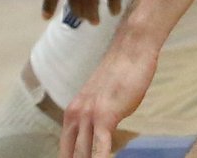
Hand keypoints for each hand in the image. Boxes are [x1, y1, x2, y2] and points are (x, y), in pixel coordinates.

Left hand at [59, 41, 157, 157]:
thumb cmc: (121, 77)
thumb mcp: (105, 104)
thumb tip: (101, 142)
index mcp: (72, 115)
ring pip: (82, 156)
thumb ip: (98, 124)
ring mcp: (88, 115)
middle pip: (70, 157)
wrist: (131, 50)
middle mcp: (74, 116)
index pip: (65, 152)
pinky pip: (99, 148)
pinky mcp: (105, 115)